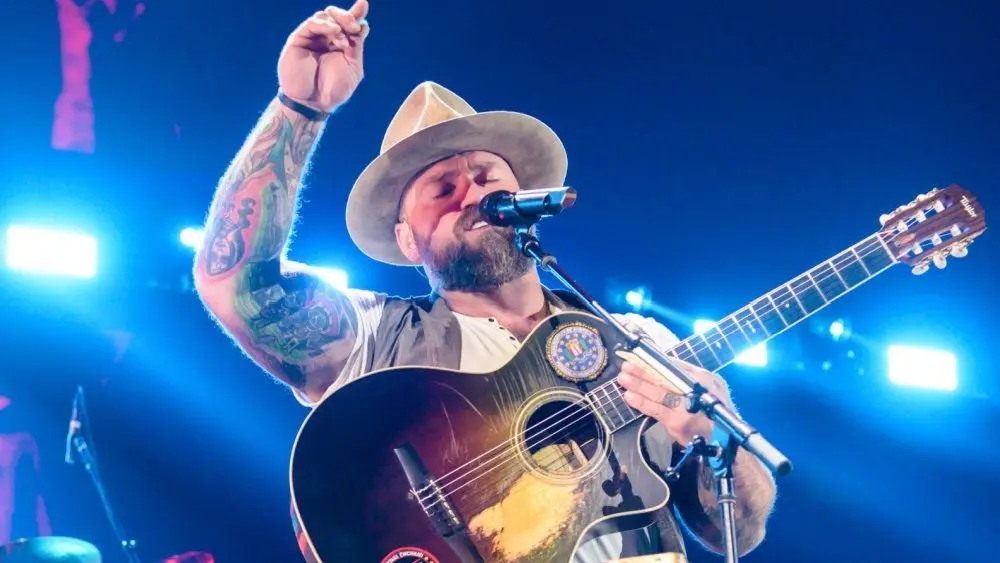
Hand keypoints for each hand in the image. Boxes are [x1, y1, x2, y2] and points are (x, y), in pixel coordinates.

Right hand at [278, 1, 369, 111]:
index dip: (356, 13)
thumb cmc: (334, 90)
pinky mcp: (298, 40)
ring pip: (324, 16)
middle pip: (335, 15)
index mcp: (340, 44)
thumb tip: (364, 23)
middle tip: (354, 26)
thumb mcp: (353, 66)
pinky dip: (325, 25)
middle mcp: (325, 39)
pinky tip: (335, 34)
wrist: (314, 104)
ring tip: (344, 39)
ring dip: (338, 22)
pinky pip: (311, 24)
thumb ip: (357, 45)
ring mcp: (311, 39)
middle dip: (347, 16)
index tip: (364, 4)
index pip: (348, 23)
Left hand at [617, 356, 731, 445]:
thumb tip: (665, 362)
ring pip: (658, 394)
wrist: (725, 438)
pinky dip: (642, 403)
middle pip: (665, 378)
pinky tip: (630, 397)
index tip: (639, 356)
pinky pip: (656, 411)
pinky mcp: (678, 423)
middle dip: (643, 372)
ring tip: (623, 379)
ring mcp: (686, 408)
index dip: (655, 361)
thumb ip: (689, 373)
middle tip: (626, 366)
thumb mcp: (710, 384)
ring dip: (638, 386)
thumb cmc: (715, 408)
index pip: (675, 365)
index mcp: (703, 378)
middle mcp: (696, 390)